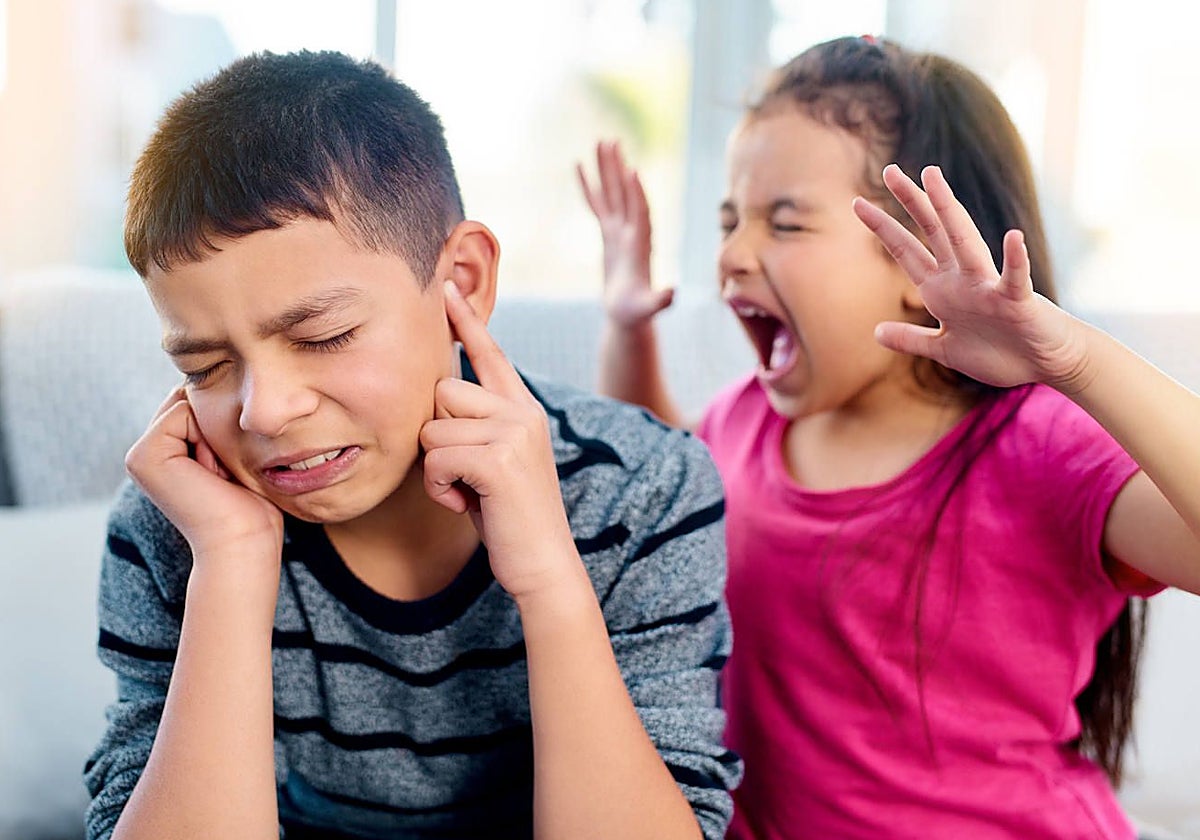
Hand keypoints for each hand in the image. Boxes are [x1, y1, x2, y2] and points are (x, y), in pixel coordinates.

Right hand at [125, 387, 283, 565]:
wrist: (244, 542)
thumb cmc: (251, 504)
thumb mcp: (235, 453)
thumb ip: (217, 422)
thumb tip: (217, 382)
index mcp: (165, 450)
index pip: (197, 402)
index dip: (225, 424)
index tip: (229, 469)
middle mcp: (146, 451)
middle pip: (191, 398)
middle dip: (218, 426)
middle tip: (224, 473)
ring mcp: (139, 453)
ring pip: (188, 403)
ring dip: (215, 434)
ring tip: (217, 475)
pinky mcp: (141, 456)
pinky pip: (183, 412)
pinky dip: (207, 438)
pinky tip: (209, 475)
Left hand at [420, 282, 578, 599]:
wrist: (543, 564)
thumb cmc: (510, 517)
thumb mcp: (496, 462)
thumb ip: (477, 428)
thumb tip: (438, 402)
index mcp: (523, 409)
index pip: (490, 354)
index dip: (467, 320)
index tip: (447, 286)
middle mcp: (522, 411)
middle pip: (442, 392)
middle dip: (437, 436)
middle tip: (463, 474)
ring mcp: (513, 432)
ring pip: (432, 427)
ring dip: (436, 468)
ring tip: (466, 492)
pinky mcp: (498, 459)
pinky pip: (435, 457)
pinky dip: (438, 488)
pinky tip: (465, 504)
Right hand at [577, 140, 673, 326]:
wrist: (629, 316)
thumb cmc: (637, 314)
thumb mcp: (648, 308)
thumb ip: (661, 300)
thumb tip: (673, 294)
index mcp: (642, 244)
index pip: (640, 213)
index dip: (637, 193)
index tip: (632, 170)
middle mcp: (633, 232)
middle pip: (625, 193)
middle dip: (618, 168)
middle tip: (610, 141)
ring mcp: (620, 231)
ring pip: (612, 193)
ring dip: (607, 168)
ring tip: (600, 141)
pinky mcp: (608, 235)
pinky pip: (597, 205)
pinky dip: (589, 186)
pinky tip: (580, 167)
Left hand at [853, 164, 1090, 391]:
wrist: (1043, 365)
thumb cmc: (998, 353)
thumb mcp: (943, 350)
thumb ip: (912, 340)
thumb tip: (876, 332)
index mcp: (941, 290)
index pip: (906, 251)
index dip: (882, 227)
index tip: (857, 203)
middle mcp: (961, 280)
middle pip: (932, 232)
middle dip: (911, 202)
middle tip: (889, 170)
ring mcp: (988, 288)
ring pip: (965, 243)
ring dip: (949, 211)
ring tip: (933, 178)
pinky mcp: (1016, 302)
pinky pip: (1015, 279)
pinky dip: (1015, 260)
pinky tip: (1013, 237)